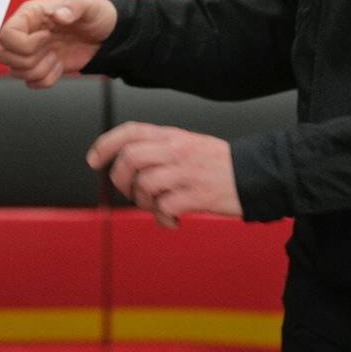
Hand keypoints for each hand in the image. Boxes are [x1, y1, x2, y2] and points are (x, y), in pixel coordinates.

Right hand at [0, 0, 117, 87]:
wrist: (106, 35)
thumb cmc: (95, 15)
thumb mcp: (89, 6)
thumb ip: (74, 7)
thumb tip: (59, 14)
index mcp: (30, 15)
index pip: (6, 34)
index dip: (24, 43)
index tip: (47, 36)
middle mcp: (26, 33)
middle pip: (3, 55)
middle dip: (28, 59)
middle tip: (50, 49)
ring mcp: (32, 52)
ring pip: (15, 71)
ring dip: (39, 70)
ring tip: (56, 57)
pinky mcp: (40, 67)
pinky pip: (31, 83)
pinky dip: (46, 80)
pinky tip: (59, 66)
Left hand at [87, 123, 242, 227]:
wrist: (257, 174)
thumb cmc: (221, 163)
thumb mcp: (189, 144)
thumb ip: (160, 149)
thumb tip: (128, 163)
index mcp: (173, 136)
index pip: (131, 131)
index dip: (105, 144)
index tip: (94, 160)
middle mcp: (177, 150)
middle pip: (130, 158)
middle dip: (120, 179)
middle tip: (129, 192)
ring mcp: (187, 172)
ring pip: (145, 185)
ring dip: (144, 203)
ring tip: (158, 208)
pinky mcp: (198, 195)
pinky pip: (165, 208)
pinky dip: (163, 219)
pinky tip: (172, 220)